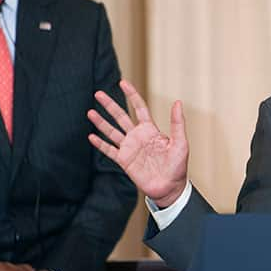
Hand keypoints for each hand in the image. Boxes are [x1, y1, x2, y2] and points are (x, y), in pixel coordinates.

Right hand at [88, 79, 188, 207]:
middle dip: (110, 105)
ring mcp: (129, 148)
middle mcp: (138, 136)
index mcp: (151, 130)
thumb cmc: (178, 166)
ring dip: (101, 122)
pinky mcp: (124, 161)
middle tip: (98, 93)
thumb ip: (177, 123)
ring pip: (112, 131)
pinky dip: (100, 144)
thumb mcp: (181, 143)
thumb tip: (178, 102)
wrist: (170, 188)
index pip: (139, 108)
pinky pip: (109, 150)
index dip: (131, 95)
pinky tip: (91, 136)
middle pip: (121, 116)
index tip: (123, 82)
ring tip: (90, 112)